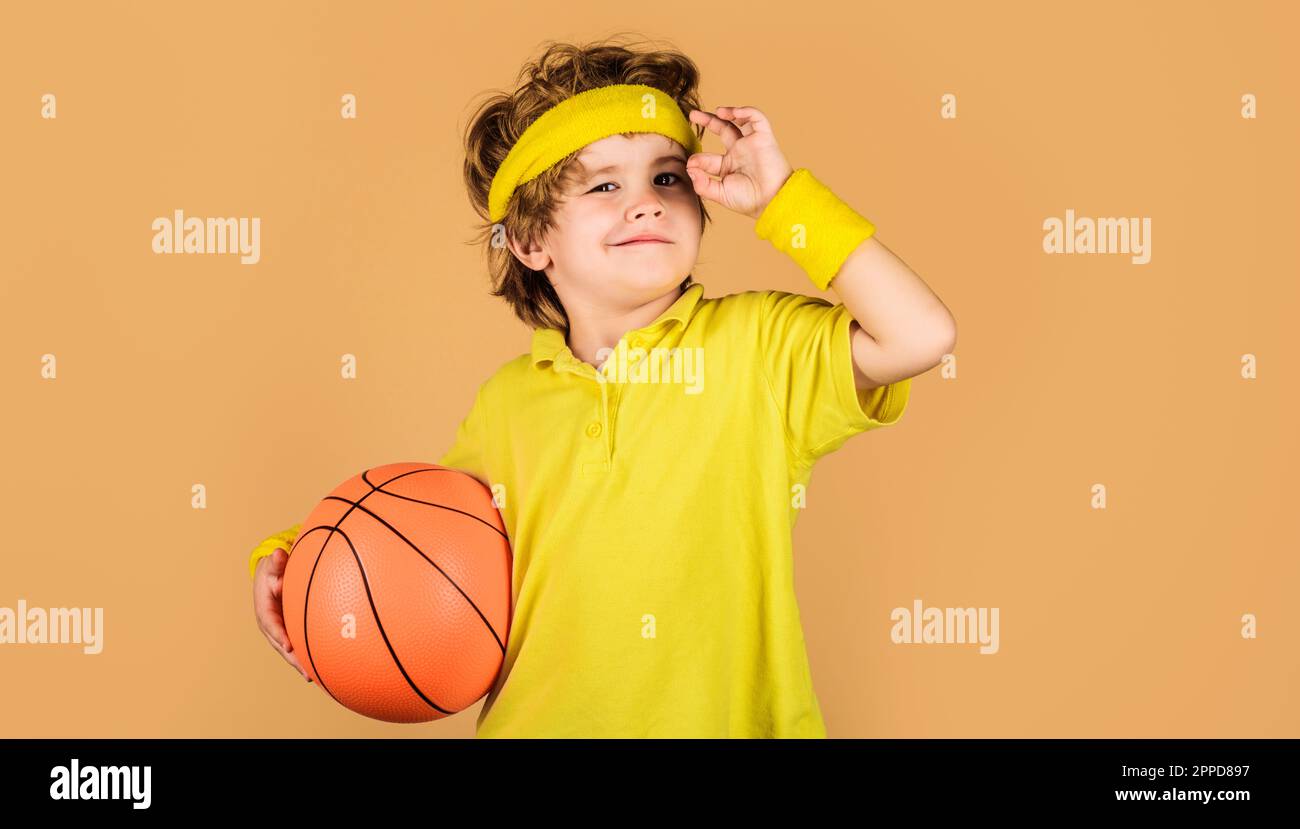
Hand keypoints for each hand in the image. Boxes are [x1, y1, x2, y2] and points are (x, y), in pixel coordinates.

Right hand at [253, 547, 310, 680]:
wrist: (271, 575)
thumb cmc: (274, 569)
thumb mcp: (273, 565)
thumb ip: (276, 562)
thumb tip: (278, 553)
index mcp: (264, 609)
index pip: (271, 624)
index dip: (279, 635)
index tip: (289, 645)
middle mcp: (271, 624)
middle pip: (281, 643)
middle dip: (293, 658)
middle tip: (306, 672)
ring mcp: (280, 629)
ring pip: (290, 648)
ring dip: (300, 662)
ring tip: (315, 677)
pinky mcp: (290, 630)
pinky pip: (299, 642)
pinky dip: (308, 654)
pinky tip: (323, 666)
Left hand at [685, 106, 794, 220]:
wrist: (773, 199)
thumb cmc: (750, 200)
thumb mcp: (720, 194)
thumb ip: (702, 184)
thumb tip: (689, 169)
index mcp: (728, 167)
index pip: (708, 158)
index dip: (697, 160)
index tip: (690, 164)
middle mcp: (740, 153)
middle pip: (722, 131)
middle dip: (708, 121)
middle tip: (693, 115)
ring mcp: (751, 144)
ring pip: (739, 121)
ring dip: (728, 113)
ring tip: (717, 111)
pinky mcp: (763, 138)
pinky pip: (756, 118)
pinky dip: (745, 112)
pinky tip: (733, 113)